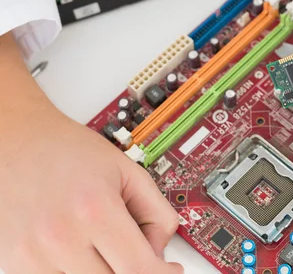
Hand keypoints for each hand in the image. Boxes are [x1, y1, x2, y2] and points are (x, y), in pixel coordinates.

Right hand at [0, 107, 181, 273]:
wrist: (16, 141)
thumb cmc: (68, 150)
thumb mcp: (128, 169)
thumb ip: (156, 211)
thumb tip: (160, 253)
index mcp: (94, 209)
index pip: (139, 269)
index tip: (168, 271)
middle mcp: (60, 237)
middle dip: (135, 271)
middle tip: (138, 256)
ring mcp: (33, 256)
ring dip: (104, 273)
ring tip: (103, 247)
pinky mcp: (15, 264)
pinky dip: (77, 273)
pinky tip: (80, 253)